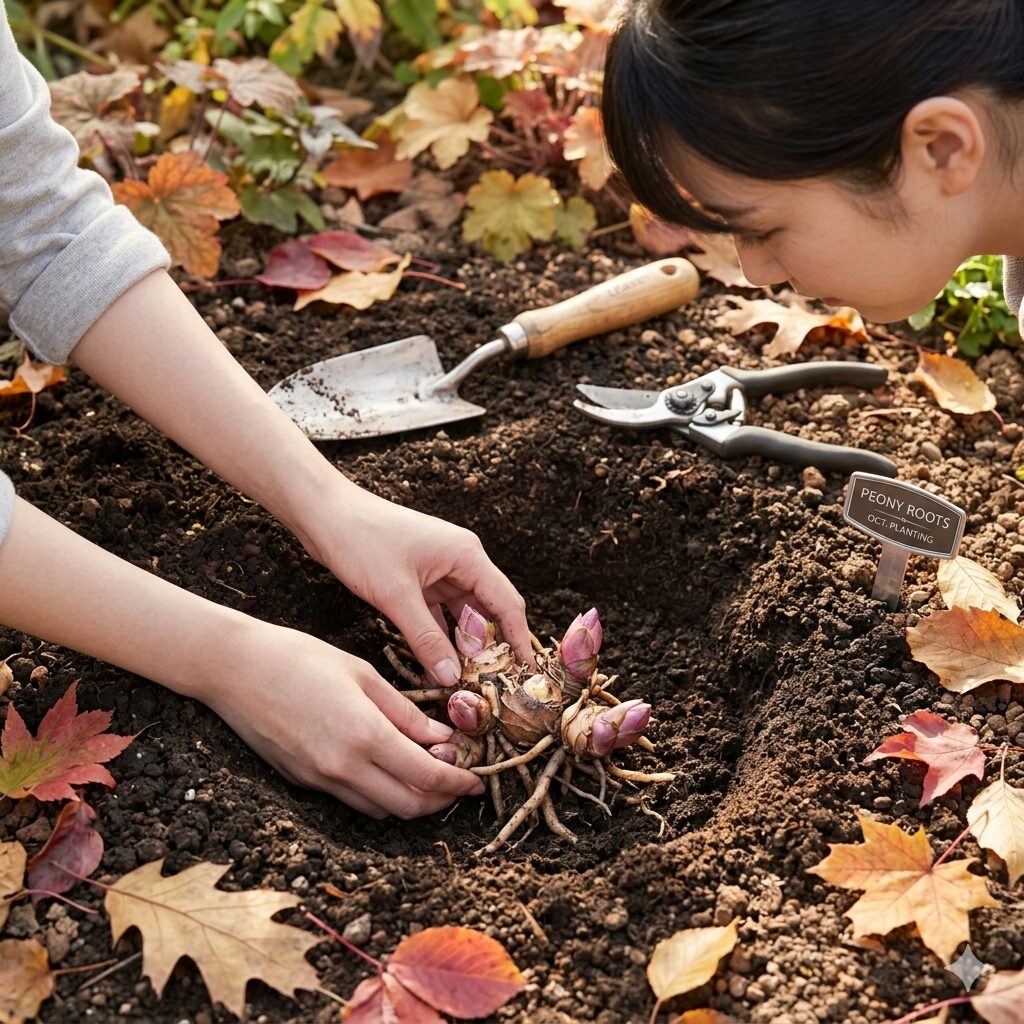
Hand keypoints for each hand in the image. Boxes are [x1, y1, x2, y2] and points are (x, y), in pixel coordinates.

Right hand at [204, 620, 485, 817]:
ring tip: (428, 774)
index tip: (478, 778)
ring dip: (412, 800)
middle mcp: (343, 767)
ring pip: (381, 810)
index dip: (459, 782)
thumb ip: (404, 711)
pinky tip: (389, 770)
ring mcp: (321, 780)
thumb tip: (442, 736)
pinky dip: (380, 795)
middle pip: (409, 806)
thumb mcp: (361, 674)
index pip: (427, 776)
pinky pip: (353, 801)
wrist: (233, 669)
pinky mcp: (303, 782)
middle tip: (460, 781)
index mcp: (364, 735)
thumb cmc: (299, 658)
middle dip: (442, 799)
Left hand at [301, 478, 533, 686]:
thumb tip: (451, 677)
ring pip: (462, 615)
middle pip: (488, 609)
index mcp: (467, 555)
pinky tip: (439, 664)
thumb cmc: (362, 542)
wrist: (324, 515)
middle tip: (495, 685)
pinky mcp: (418, 579)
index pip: (506, 602)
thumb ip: (426, 638)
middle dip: (493, 646)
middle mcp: (460, 561)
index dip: (518, 638)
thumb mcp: (396, 596)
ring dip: (464, 645)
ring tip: (468, 681)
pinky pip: (439, 614)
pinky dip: (440, 637)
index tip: (526, 671)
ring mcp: (439, 570)